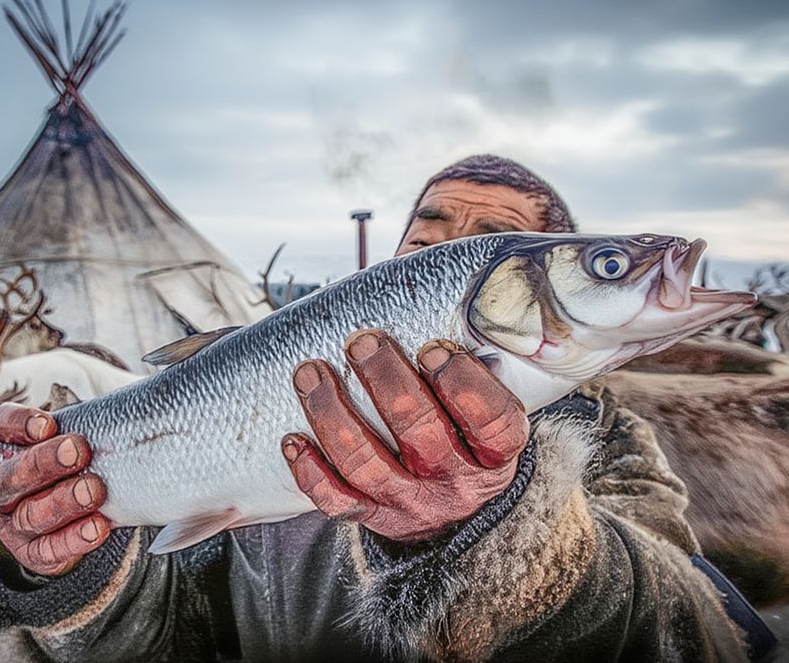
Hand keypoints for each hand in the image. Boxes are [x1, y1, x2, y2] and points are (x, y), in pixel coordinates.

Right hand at [0, 402, 110, 575]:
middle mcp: (3, 486)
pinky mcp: (33, 552)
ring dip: (63, 501)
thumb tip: (125, 415)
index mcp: (7, 448)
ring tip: (94, 489)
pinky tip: (98, 527)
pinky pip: (49, 550)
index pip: (0, 426)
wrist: (76, 516)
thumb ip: (88, 426)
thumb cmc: (79, 464)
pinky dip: (74, 538)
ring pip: (30, 515)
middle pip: (10, 476)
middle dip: (43, 463)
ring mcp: (14, 523)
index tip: (47, 425)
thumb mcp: (77, 438)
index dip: (18, 425)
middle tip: (78, 450)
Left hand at [281, 330, 527, 541]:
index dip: (464, 385)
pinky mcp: (373, 516)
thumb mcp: (484, 398)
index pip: (493, 423)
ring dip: (333, 415)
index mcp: (495, 452)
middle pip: (422, 435)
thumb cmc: (460, 427)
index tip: (433, 348)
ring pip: (368, 465)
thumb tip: (448, 270)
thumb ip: (471, 348)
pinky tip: (292, 437)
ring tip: (309, 372)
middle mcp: (457, 483)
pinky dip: (310, 471)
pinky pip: (337, 502)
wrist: (448, 505)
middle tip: (360, 341)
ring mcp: (412, 504)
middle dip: (386, 381)